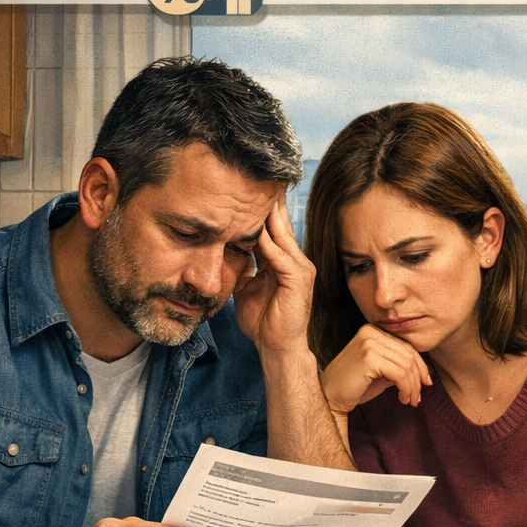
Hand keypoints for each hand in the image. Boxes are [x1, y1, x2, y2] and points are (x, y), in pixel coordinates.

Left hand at [233, 198, 315, 358]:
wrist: (276, 348)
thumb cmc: (263, 321)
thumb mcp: (247, 286)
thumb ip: (243, 267)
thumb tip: (227, 251)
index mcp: (282, 261)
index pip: (272, 228)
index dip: (260, 209)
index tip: (246, 188)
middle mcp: (295, 260)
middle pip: (280, 225)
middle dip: (267, 203)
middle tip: (256, 178)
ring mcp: (300, 269)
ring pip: (282, 236)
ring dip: (269, 216)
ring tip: (257, 195)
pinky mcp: (299, 280)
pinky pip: (282, 257)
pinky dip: (270, 244)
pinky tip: (258, 231)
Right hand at [320, 324, 432, 412]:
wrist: (330, 397)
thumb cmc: (354, 386)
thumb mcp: (380, 371)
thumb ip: (397, 365)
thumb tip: (422, 374)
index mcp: (372, 331)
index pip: (406, 346)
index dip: (420, 365)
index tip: (426, 382)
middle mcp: (370, 333)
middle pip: (408, 354)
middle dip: (417, 378)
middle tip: (418, 397)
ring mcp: (369, 343)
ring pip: (406, 365)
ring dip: (412, 387)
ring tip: (410, 400)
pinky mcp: (369, 358)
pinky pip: (399, 374)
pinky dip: (406, 388)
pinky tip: (402, 398)